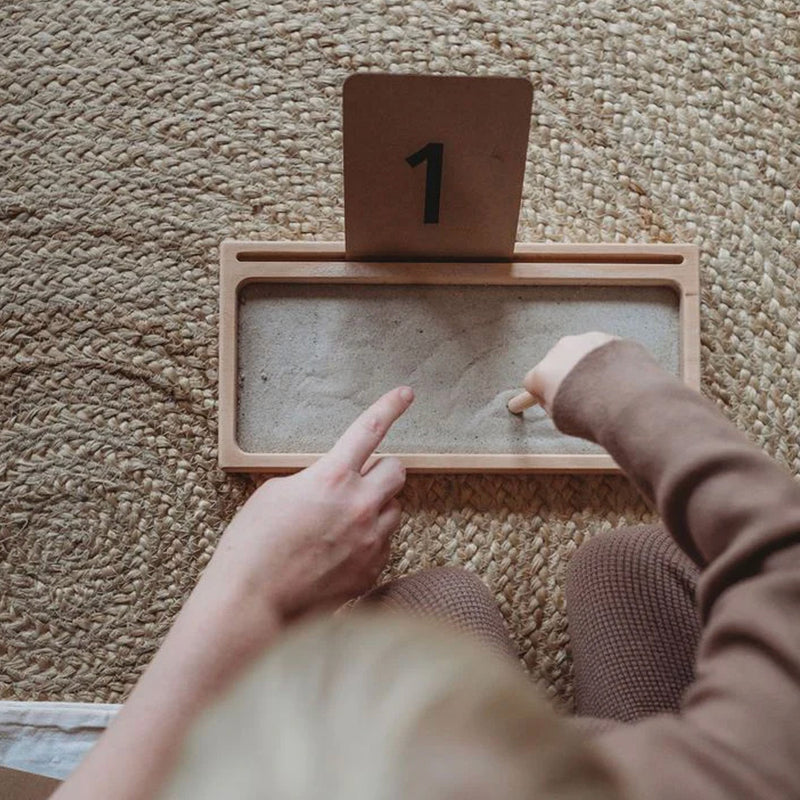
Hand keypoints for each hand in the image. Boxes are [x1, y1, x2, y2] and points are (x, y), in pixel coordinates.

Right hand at [205, 386, 414, 621]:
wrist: (253, 602)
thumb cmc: (254, 544)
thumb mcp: (277, 493)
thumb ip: (315, 480)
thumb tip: (333, 484)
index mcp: (332, 478)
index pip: (370, 429)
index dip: (390, 406)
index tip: (405, 394)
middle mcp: (360, 505)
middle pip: (397, 470)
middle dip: (381, 470)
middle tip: (358, 481)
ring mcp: (370, 540)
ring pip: (394, 508)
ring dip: (376, 507)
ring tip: (341, 524)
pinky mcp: (372, 570)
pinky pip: (385, 543)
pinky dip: (369, 540)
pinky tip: (339, 552)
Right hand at [524, 332, 617, 414]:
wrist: (624, 399)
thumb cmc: (590, 413)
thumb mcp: (561, 418)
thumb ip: (554, 403)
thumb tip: (558, 400)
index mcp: (541, 373)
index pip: (533, 381)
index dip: (541, 393)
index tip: (549, 398)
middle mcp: (558, 352)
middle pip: (557, 363)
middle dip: (566, 375)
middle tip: (582, 394)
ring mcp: (583, 341)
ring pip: (581, 354)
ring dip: (587, 366)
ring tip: (603, 386)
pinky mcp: (607, 337)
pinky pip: (602, 349)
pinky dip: (607, 360)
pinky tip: (617, 376)